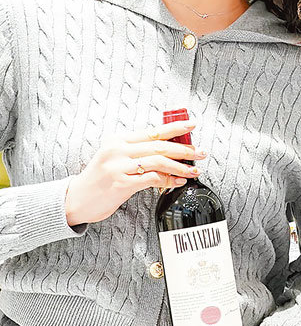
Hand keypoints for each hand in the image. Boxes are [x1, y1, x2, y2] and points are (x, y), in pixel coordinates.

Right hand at [63, 119, 206, 226]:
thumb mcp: (115, 158)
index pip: (153, 131)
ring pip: (158, 161)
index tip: (192, 125)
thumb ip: (139, 152)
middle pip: (159, 146)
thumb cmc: (100, 179)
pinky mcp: (121, 184)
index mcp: (118, 140)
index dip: (175, 128)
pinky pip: (152, 179)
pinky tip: (178, 182)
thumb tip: (171, 150)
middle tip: (201, 153)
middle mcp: (117, 150)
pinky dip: (169, 180)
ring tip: (194, 170)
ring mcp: (118, 167)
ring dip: (180, 166)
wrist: (75, 200)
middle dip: (184, 149)